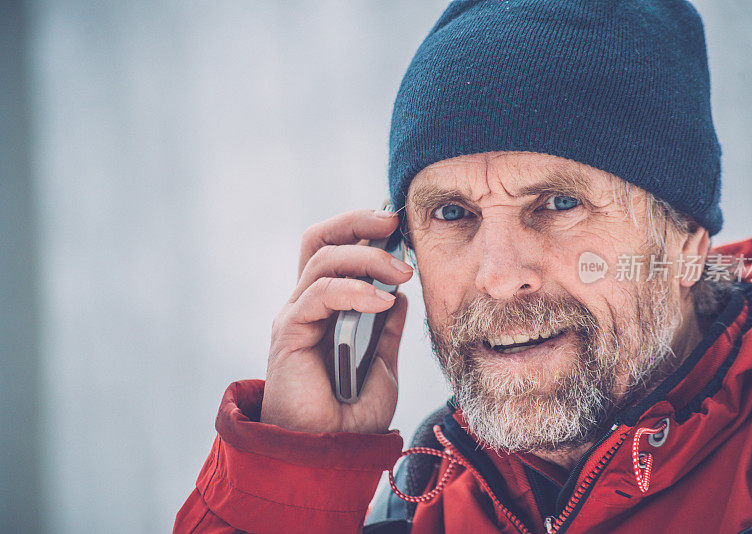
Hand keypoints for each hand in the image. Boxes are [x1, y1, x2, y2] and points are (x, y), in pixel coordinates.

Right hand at [260, 209, 412, 433]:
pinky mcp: (289, 332)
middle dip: (356, 222)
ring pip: (322, 259)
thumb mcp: (382, 363)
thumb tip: (397, 293)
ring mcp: (296, 316)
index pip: (337, 250)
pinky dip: (353, 290)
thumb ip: (386, 328)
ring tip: (402, 273)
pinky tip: (381, 301)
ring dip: (367, 258)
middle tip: (392, 223)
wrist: (329, 452)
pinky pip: (318, 294)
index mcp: (328, 308)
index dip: (364, 231)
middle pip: (320, 240)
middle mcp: (307, 305)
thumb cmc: (351, 415)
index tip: (401, 228)